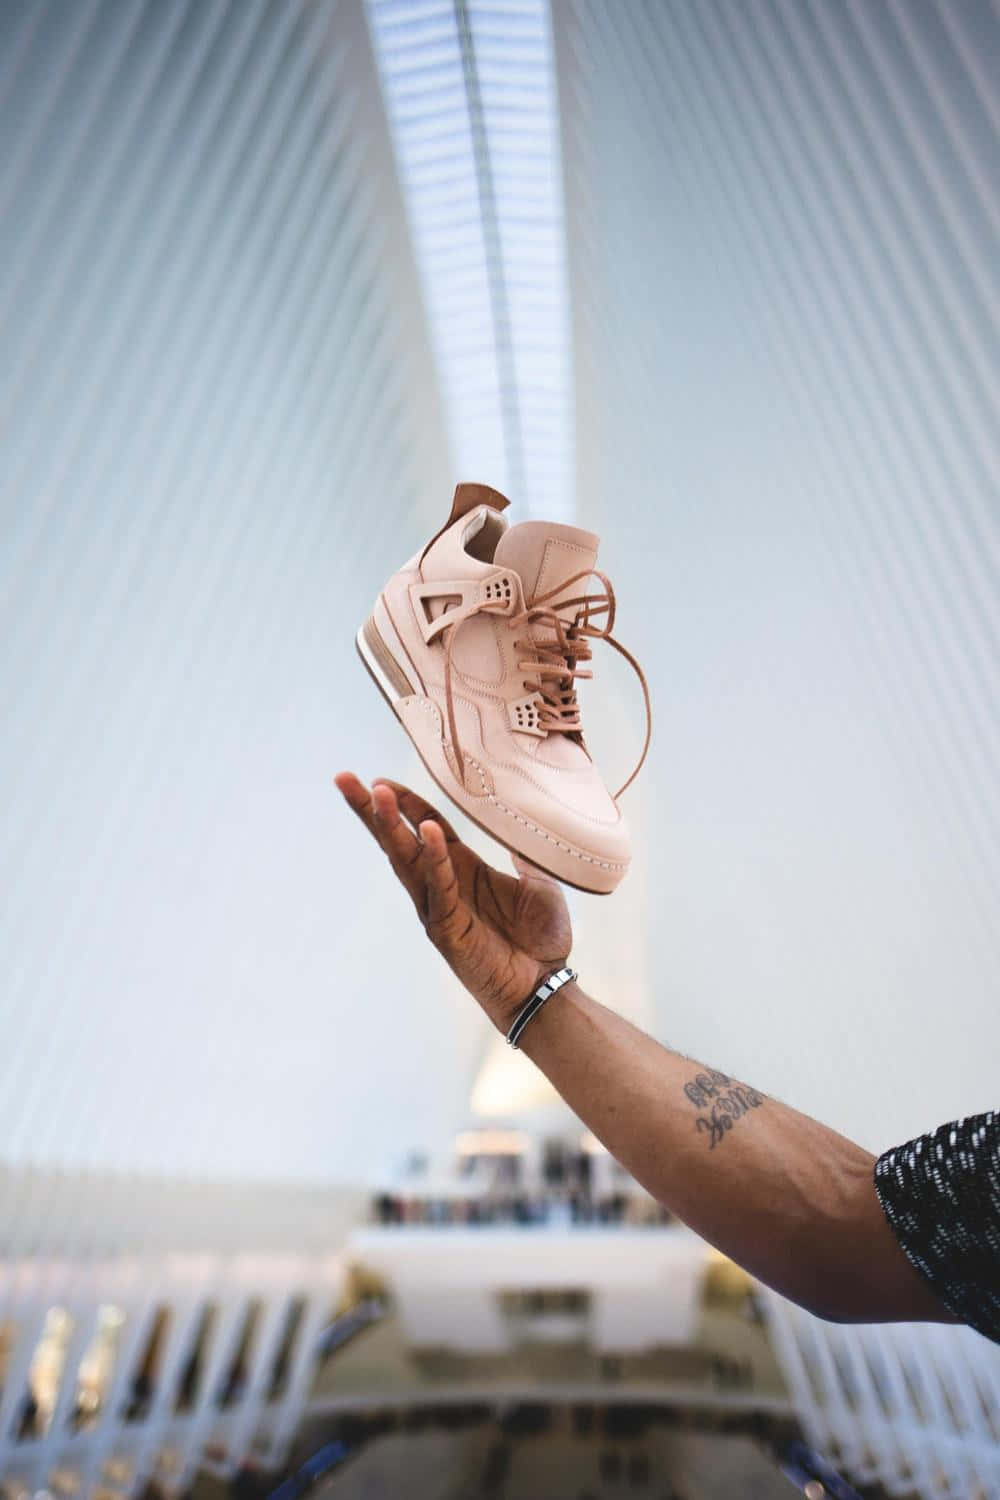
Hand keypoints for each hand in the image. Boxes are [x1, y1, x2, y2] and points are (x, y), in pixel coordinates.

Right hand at [334, 773, 572, 1029]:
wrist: (545, 987)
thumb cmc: (541, 940)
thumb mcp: (540, 885)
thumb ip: (528, 856)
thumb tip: (526, 824)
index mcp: (462, 868)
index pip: (427, 826)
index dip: (407, 802)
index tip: (382, 778)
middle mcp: (443, 884)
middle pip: (399, 840)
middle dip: (371, 810)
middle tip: (345, 779)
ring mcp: (440, 907)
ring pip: (407, 860)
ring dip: (391, 826)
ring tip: (375, 794)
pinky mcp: (447, 929)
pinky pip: (439, 888)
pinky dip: (434, 860)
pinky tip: (429, 833)